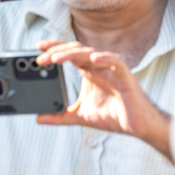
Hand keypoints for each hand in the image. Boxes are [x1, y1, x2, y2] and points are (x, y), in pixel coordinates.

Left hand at [36, 41, 172, 159]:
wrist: (137, 126)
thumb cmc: (113, 116)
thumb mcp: (80, 116)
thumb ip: (60, 116)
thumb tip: (38, 119)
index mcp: (88, 71)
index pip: (68, 53)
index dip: (54, 47)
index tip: (37, 48)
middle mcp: (98, 67)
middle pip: (75, 50)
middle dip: (57, 52)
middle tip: (41, 59)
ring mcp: (111, 69)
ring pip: (90, 52)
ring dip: (72, 54)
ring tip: (56, 58)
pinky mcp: (125, 75)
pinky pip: (115, 61)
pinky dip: (105, 57)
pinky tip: (93, 59)